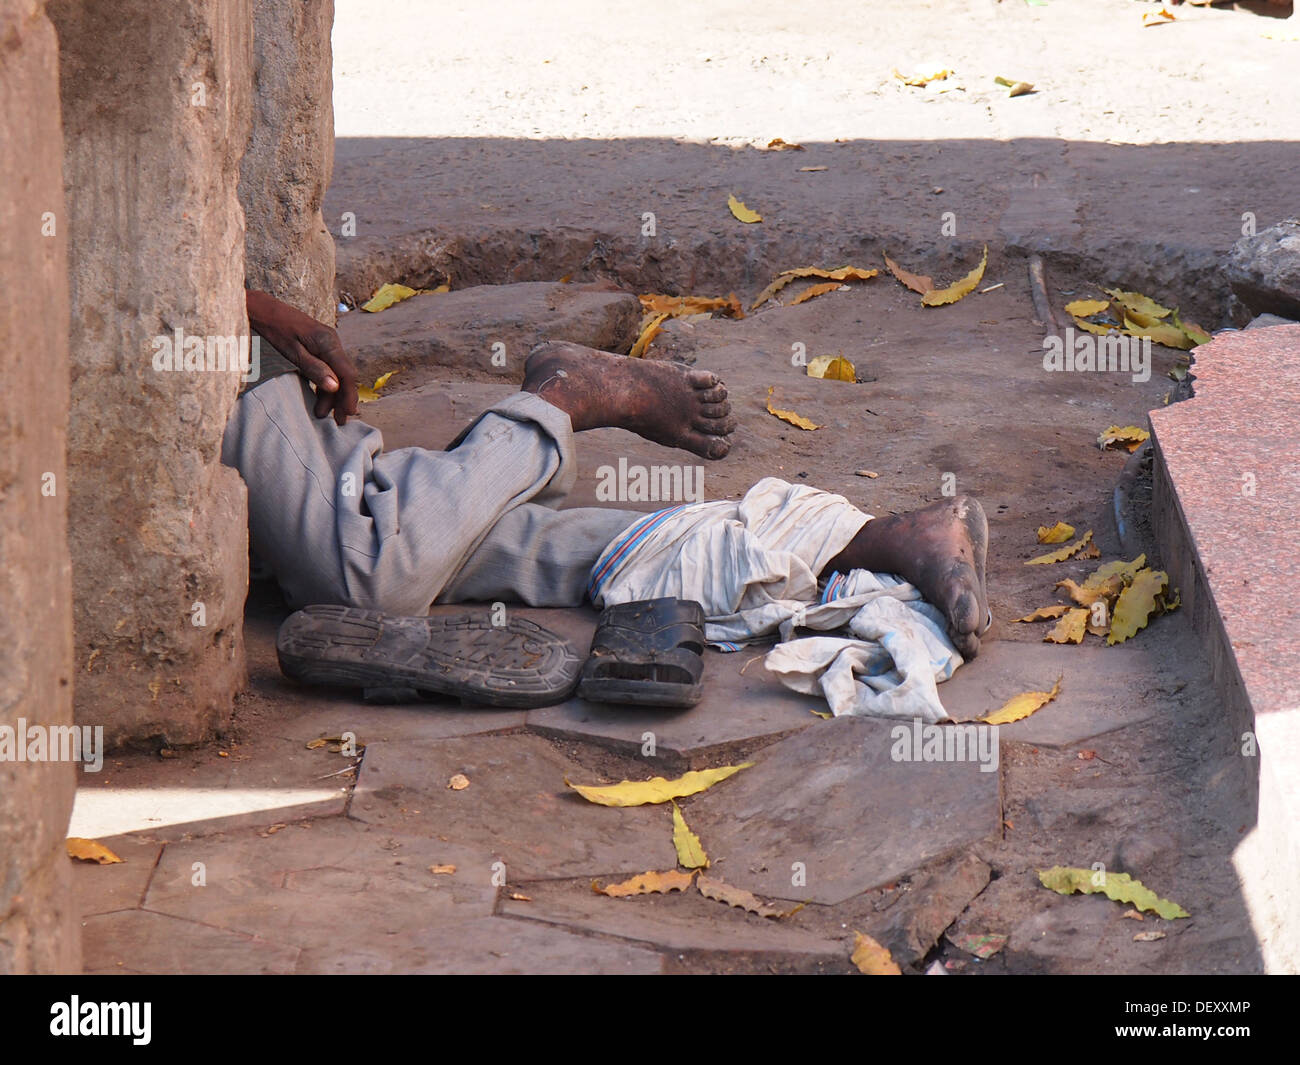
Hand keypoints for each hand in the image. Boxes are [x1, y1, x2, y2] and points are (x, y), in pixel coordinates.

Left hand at [246, 289, 358, 424]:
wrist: (262, 308)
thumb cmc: (274, 328)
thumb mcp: (292, 352)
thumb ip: (314, 369)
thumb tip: (335, 387)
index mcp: (328, 342)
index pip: (347, 373)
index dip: (350, 395)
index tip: (348, 413)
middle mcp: (332, 342)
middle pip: (345, 375)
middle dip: (342, 399)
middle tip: (338, 421)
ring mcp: (327, 344)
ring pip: (337, 373)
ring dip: (332, 394)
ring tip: (321, 413)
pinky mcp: (319, 346)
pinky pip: (328, 368)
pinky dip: (325, 384)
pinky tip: (317, 398)